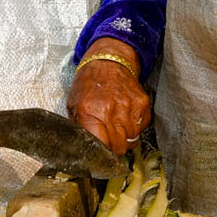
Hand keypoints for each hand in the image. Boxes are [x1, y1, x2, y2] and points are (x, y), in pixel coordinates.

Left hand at [67, 38, 149, 155]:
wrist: (109, 60)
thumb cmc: (89, 83)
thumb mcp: (74, 104)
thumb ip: (79, 128)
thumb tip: (82, 149)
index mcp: (90, 112)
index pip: (101, 148)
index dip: (101, 155)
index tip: (100, 156)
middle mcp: (111, 111)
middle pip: (119, 148)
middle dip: (113, 148)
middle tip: (108, 141)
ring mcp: (129, 107)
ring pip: (131, 140)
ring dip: (124, 137)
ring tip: (115, 124)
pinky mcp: (142, 104)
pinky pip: (141, 127)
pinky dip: (134, 126)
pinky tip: (125, 115)